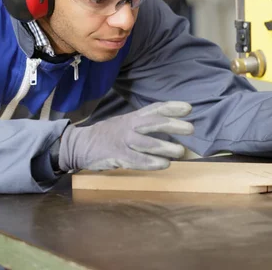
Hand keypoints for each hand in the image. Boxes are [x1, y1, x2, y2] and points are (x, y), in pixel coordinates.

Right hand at [59, 101, 193, 171]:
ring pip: (146, 142)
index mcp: (133, 117)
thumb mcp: (126, 124)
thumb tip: (171, 131)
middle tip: (190, 128)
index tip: (189, 108)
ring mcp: (123, 141)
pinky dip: (151, 162)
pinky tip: (164, 165)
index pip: (155, 109)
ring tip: (180, 151)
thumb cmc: (108, 135)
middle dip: (173, 124)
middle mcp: (130, 126)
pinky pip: (136, 159)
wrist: (80, 144)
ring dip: (165, 146)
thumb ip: (144, 126)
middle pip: (153, 122)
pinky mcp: (117, 156)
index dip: (172, 107)